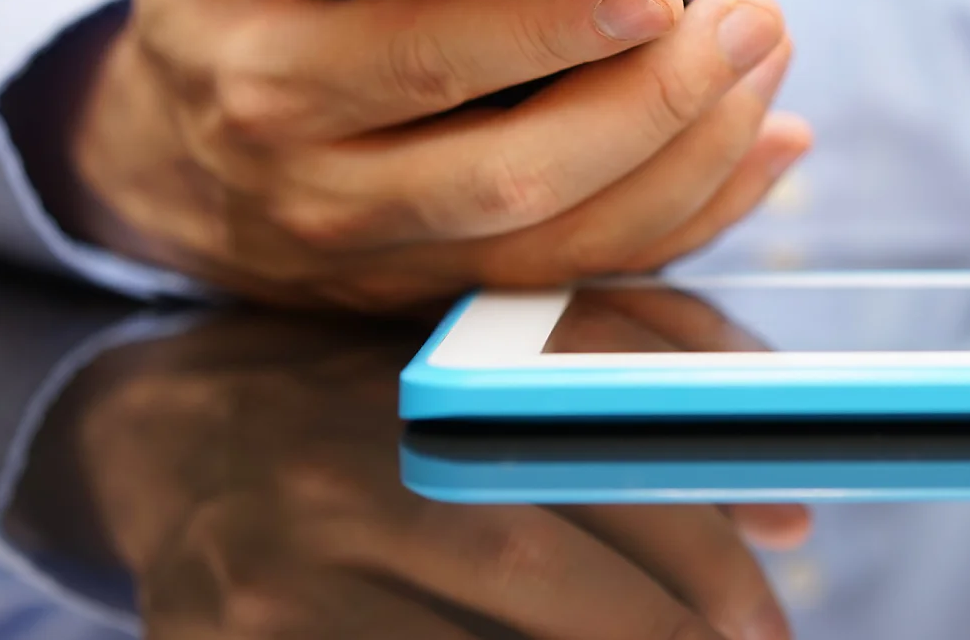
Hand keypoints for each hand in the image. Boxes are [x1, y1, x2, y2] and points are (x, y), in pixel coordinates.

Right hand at [66, 0, 810, 307]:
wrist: (179, 180)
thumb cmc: (219, 26)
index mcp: (275, 89)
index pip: (424, 62)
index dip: (544, 29)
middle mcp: (340, 197)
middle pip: (520, 174)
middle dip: (655, 102)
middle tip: (751, 21)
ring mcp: (409, 264)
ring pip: (573, 240)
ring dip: (695, 158)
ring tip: (768, 61)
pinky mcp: (467, 293)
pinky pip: (598, 272)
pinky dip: (698, 215)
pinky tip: (769, 143)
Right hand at [69, 291, 806, 639]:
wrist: (177, 431)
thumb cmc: (391, 392)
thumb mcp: (514, 357)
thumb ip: (660, 400)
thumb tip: (792, 513)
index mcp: (429, 370)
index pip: (587, 444)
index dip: (698, 544)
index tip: (766, 621)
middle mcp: (347, 457)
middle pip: (528, 554)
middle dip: (656, 631)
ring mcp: (272, 565)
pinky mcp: (218, 639)